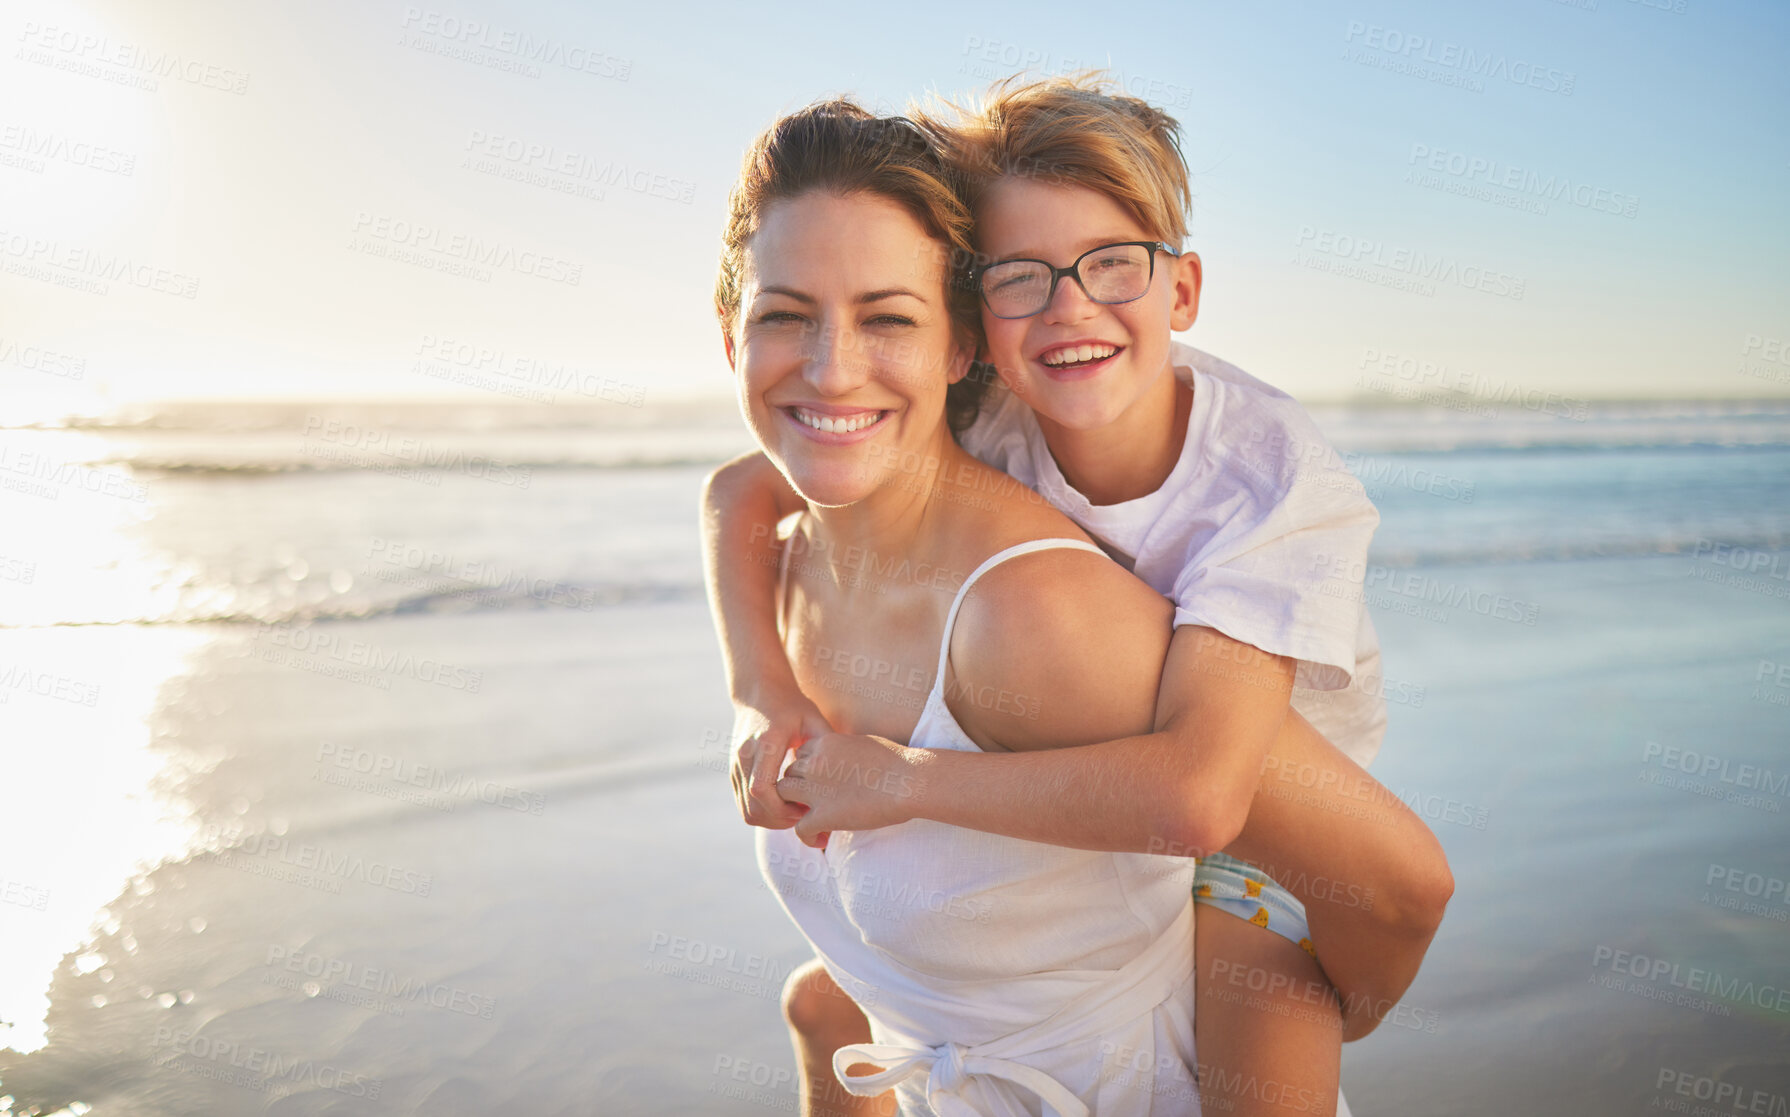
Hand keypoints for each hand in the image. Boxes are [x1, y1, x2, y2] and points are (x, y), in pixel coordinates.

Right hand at [730, 695, 833, 829]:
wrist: (760, 693)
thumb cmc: (792, 706)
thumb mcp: (813, 720)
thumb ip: (827, 745)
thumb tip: (847, 773)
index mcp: (766, 744)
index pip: (761, 789)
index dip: (783, 809)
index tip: (805, 809)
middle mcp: (745, 757)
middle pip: (754, 808)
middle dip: (781, 820)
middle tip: (806, 816)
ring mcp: (736, 766)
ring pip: (747, 811)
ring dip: (772, 820)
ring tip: (796, 812)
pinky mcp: (734, 772)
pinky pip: (745, 805)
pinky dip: (764, 813)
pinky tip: (785, 805)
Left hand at [777, 733, 924, 847]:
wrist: (910, 780)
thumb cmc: (898, 762)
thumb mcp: (864, 743)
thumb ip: (845, 751)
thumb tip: (844, 760)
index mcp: (825, 743)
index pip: (801, 754)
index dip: (808, 770)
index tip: (820, 783)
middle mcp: (814, 763)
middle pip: (789, 773)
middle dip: (798, 788)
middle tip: (813, 804)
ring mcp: (815, 789)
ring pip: (783, 796)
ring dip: (794, 808)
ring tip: (811, 820)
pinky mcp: (824, 815)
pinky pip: (799, 829)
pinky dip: (807, 837)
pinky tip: (821, 840)